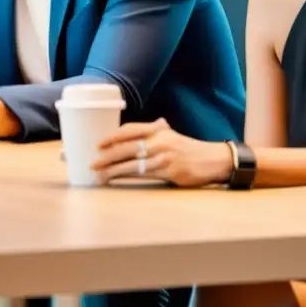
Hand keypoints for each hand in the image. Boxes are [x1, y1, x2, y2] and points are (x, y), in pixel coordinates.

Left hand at [91, 118, 233, 186]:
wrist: (213, 160)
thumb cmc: (189, 149)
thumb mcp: (171, 135)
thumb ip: (156, 130)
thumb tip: (146, 125)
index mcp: (158, 130)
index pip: (130, 129)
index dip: (113, 136)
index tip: (98, 144)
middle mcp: (159, 141)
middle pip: (127, 147)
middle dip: (107, 156)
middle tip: (92, 163)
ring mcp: (164, 156)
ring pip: (132, 163)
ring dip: (113, 170)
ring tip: (98, 175)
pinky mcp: (169, 172)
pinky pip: (143, 174)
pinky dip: (126, 177)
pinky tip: (117, 180)